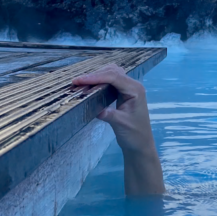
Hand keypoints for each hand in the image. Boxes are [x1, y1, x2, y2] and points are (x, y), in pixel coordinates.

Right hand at [72, 63, 163, 194]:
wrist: (140, 143)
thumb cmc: (134, 134)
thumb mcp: (121, 124)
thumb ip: (109, 114)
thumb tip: (94, 108)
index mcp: (135, 90)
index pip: (114, 77)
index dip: (96, 77)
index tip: (79, 81)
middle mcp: (133, 85)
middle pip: (112, 72)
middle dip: (94, 75)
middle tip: (77, 82)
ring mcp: (128, 88)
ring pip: (111, 74)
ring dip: (97, 76)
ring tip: (81, 83)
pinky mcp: (123, 93)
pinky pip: (111, 81)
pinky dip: (100, 81)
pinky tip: (90, 87)